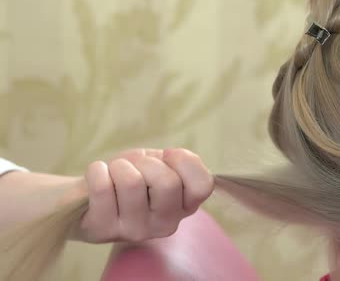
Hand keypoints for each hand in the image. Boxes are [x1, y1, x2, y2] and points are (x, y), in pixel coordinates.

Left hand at [69, 148, 213, 242]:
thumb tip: (174, 156)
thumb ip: (180, 160)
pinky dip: (97, 171)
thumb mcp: (161, 162)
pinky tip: (98, 178)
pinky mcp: (104, 230)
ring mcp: (136, 231)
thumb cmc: (131, 175)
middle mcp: (165, 225)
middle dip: (146, 163)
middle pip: (168, 182)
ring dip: (119, 166)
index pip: (202, 186)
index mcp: (185, 207)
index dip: (183, 162)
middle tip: (135, 168)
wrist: (89, 194)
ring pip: (132, 182)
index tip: (166, 158)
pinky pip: (103, 186)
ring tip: (115, 174)